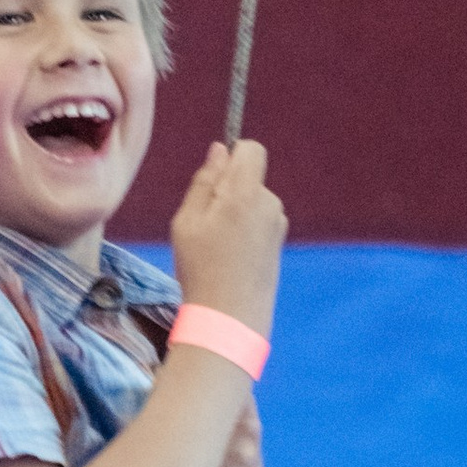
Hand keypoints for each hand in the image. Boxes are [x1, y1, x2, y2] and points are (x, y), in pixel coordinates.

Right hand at [171, 138, 285, 340]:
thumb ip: (205, 181)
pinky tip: (232, 256)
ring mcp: (278, 224)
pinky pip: (259, 221)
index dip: (232, 157)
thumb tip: (220, 149)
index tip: (214, 182)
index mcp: (246, 192)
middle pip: (250, 177)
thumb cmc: (200, 267)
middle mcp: (270, 203)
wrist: (230, 317)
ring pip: (254, 201)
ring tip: (218, 245)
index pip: (252, 149)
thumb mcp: (187, 221)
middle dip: (230, 189)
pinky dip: (245, 230)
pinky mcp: (279, 243)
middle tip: (206, 223)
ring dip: (237, 212)